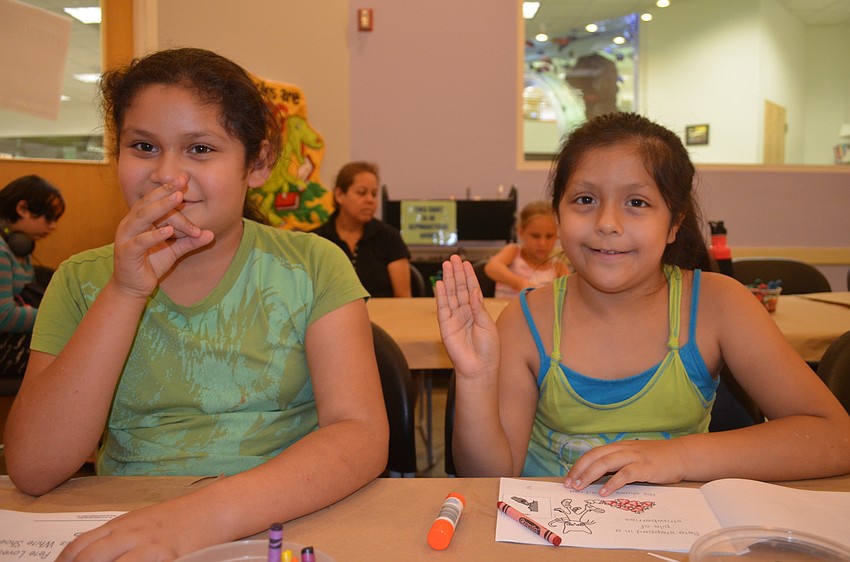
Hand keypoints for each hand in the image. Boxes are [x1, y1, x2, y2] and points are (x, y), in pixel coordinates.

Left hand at [56, 502, 210, 561]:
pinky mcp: (165, 557)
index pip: (78, 547)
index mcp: (120, 525)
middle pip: (88, 558)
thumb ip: (119, 538)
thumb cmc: (181, 518)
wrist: (214, 509)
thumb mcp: (143, 522)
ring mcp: (146, 547)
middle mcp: (129, 535)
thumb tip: (95, 555)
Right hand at [113, 176, 213, 298]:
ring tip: (178, 198)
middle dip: (165, 191)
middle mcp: (130, 224)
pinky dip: (154, 235)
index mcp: (140, 220)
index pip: (154, 200)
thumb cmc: (151, 265)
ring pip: (142, 217)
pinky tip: (169, 230)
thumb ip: (190, 241)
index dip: (168, 189)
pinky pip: (140, 242)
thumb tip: (211, 234)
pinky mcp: (126, 253)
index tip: (184, 177)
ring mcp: (126, 237)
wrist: (133, 288)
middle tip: (182, 180)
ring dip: (161, 207)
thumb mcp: (174, 251)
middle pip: (147, 202)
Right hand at [435, 255, 499, 378]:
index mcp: (477, 312)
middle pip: (459, 289)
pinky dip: (440, 296)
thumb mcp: (487, 325)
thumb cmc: (488, 350)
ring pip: (450, 295)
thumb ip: (478, 308)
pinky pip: (442, 308)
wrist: (479, 369)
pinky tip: (439, 284)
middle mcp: (464, 313)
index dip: (468, 276)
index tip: (465, 263)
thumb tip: (472, 290)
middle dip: (456, 273)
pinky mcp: (445, 326)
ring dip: (448, 280)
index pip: (471, 290)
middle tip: (454, 258)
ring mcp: (454, 318)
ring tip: (446, 265)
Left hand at [565, 439, 687, 495]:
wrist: (681, 455)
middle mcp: (623, 449)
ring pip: (605, 463)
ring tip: (580, 487)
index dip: (579, 465)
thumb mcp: (633, 456)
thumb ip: (618, 463)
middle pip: (594, 457)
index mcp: (618, 447)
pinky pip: (624, 474)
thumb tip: (598, 476)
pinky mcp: (644, 467)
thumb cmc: (656, 458)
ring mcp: (633, 457)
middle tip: (569, 484)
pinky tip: (604, 492)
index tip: (568, 478)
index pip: (593, 454)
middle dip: (579, 470)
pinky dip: (612, 483)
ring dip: (590, 475)